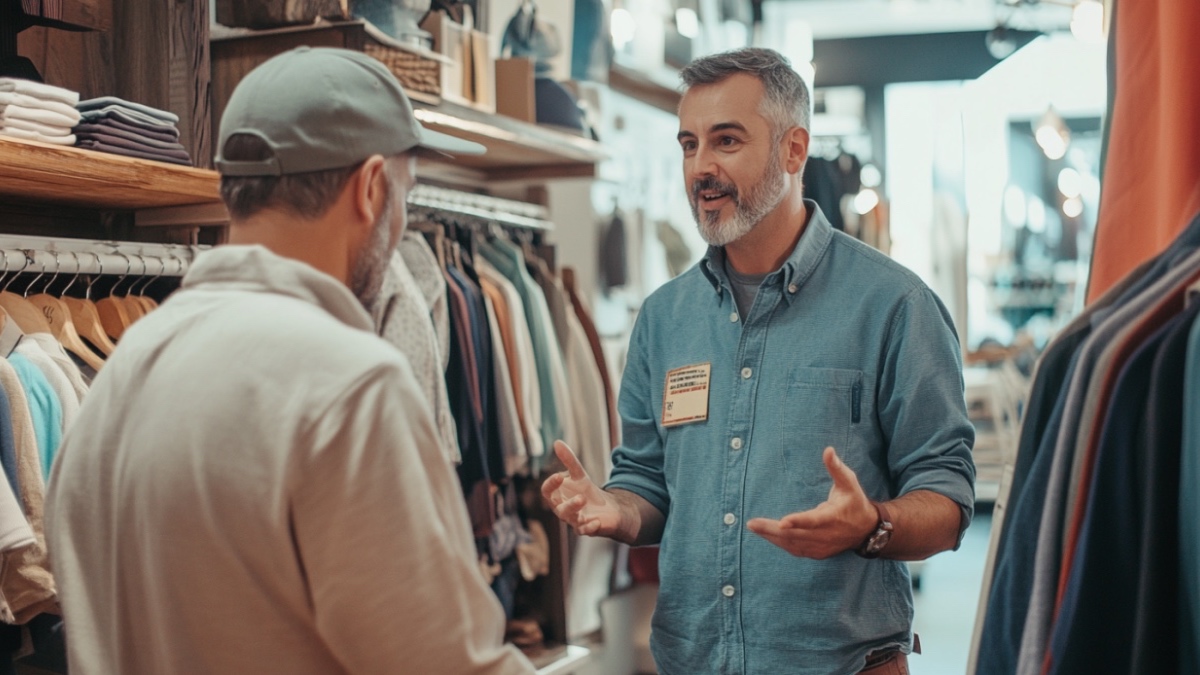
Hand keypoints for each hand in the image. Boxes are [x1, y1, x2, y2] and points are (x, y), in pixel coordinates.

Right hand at [541, 441, 623, 536]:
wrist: (605, 508)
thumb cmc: (586, 491)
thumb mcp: (579, 474)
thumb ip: (569, 460)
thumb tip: (557, 442)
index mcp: (557, 497)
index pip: (547, 492)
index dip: (551, 484)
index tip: (559, 475)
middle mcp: (562, 510)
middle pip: (558, 509)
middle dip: (567, 502)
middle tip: (578, 494)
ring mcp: (574, 521)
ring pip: (571, 520)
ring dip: (575, 510)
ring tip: (583, 499)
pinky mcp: (587, 529)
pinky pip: (585, 531)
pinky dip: (589, 528)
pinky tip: (596, 522)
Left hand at [746, 447, 877, 558]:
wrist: (866, 530)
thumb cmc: (854, 501)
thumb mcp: (849, 482)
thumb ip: (837, 468)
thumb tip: (828, 450)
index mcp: (833, 517)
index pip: (814, 521)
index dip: (798, 522)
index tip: (782, 522)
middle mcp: (826, 535)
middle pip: (796, 535)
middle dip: (772, 530)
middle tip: (752, 523)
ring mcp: (822, 547)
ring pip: (793, 544)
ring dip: (772, 537)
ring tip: (754, 527)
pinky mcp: (818, 553)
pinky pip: (796, 550)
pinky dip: (781, 543)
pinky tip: (767, 535)